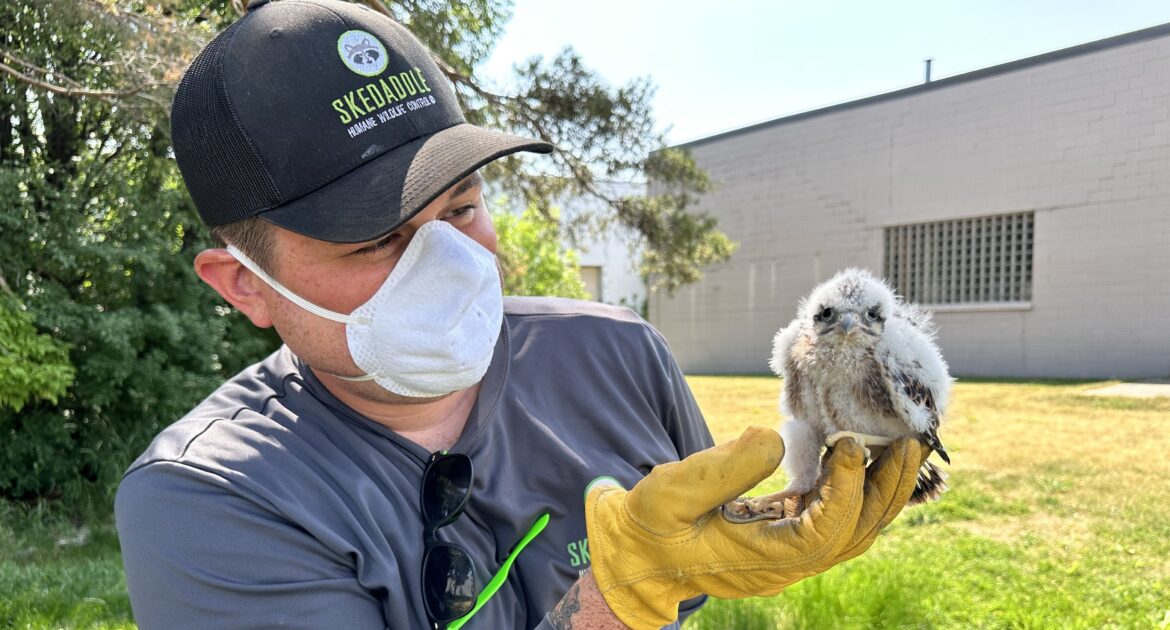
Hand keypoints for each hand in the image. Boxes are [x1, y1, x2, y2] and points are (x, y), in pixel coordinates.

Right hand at [584, 426, 928, 629]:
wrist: (635, 557)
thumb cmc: (648, 526)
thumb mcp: (669, 493)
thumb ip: (719, 470)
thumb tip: (771, 438)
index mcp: (760, 560)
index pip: (824, 533)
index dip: (845, 490)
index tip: (848, 443)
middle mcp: (785, 565)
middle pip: (855, 535)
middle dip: (886, 489)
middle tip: (910, 440)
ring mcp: (789, 557)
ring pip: (852, 530)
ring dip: (880, 490)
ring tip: (902, 446)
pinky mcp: (785, 540)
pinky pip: (835, 521)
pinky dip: (855, 491)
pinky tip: (862, 457)